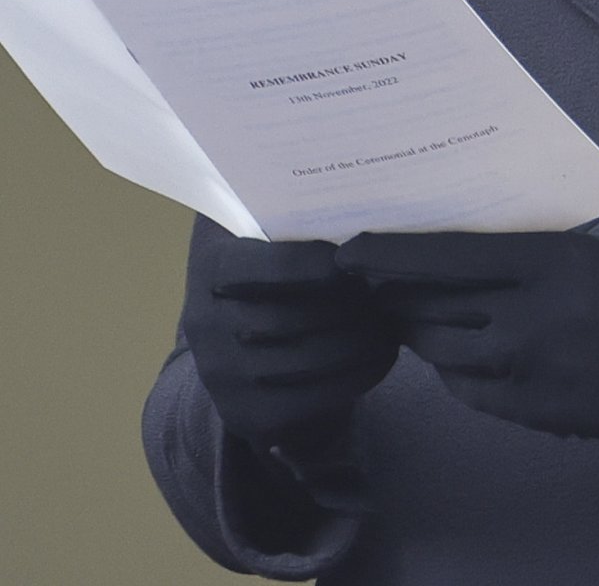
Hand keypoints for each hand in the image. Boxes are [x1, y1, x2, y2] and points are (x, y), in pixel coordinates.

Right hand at [181, 214, 401, 462]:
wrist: (235, 335)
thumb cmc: (267, 261)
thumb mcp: (264, 226)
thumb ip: (294, 210)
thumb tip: (357, 187)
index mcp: (211, 262)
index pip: (266, 267)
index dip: (315, 264)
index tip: (355, 259)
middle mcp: (204, 322)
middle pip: (290, 318)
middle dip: (350, 307)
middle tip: (389, 293)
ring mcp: (221, 374)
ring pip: (307, 360)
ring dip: (362, 342)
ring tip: (392, 325)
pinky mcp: (243, 413)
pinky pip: (311, 399)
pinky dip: (357, 376)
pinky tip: (382, 356)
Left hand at [334, 224, 598, 443]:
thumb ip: (539, 234)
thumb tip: (466, 216)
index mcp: (548, 263)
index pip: (447, 255)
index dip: (390, 253)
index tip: (349, 248)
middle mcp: (530, 317)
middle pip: (432, 303)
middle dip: (392, 291)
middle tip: (368, 280)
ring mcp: (528, 370)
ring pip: (439, 348)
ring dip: (415, 328)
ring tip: (404, 311)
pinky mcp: (530, 412)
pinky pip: (464, 387)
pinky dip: (448, 365)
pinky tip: (449, 347)